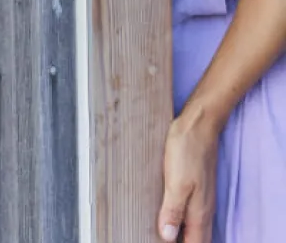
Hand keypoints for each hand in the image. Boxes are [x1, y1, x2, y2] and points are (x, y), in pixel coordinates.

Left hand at [157, 111, 219, 241]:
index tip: (158, 241)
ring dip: (178, 229)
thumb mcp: (177, 183)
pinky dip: (177, 215)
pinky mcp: (194, 185)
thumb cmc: (188, 150)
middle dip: (177, 240)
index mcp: (200, 212)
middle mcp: (203, 208)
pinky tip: (164, 211)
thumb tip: (169, 237)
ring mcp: (200, 197)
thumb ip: (173, 211)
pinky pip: (188, 209)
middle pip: (194, 236)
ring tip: (156, 230)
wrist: (197, 124)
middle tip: (153, 236)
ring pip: (191, 224)